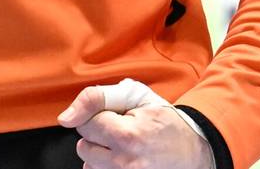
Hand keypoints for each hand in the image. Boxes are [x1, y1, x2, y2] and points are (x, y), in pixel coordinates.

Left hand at [59, 81, 211, 168]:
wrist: (194, 150)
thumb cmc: (164, 120)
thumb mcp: (135, 96)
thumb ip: (96, 98)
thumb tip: (65, 118)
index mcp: (127, 135)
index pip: (85, 124)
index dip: (97, 116)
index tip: (114, 116)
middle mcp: (125, 162)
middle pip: (83, 148)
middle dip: (97, 136)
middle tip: (120, 131)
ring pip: (89, 166)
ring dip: (101, 155)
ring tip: (123, 147)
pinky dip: (107, 168)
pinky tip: (124, 159)